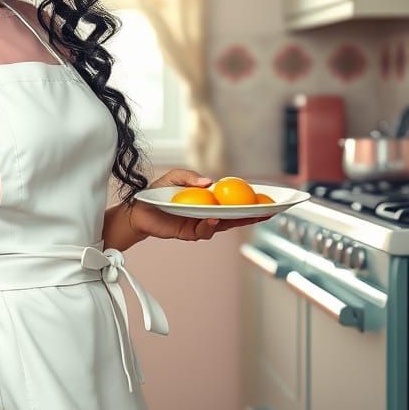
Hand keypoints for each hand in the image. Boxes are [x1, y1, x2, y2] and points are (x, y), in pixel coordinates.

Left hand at [125, 168, 263, 241]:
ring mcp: (200, 224)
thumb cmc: (157, 192)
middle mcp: (208, 214)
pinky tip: (213, 219)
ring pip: (223, 226)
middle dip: (253, 216)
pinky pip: (203, 231)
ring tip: (246, 215)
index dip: (250, 203)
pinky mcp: (189, 233)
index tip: (269, 200)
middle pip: (235, 217)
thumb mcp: (174, 177)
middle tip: (270, 212)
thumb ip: (189, 176)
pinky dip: (209, 226)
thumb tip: (209, 181)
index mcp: (209, 201)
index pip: (234, 203)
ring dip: (235, 221)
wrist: (138, 209)